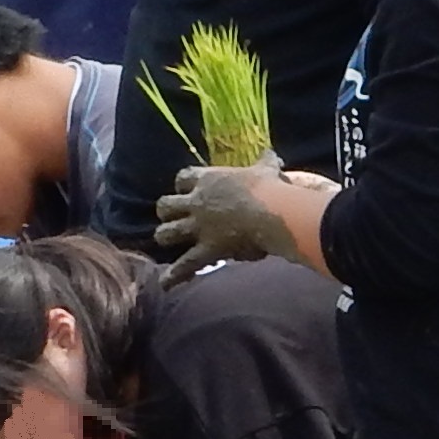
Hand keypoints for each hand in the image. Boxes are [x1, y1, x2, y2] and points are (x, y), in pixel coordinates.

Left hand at [154, 164, 301, 273]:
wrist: (274, 212)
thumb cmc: (271, 189)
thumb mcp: (266, 170)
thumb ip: (265, 163)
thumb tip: (272, 155)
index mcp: (209, 180)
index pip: (183, 177)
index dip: (182, 183)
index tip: (186, 188)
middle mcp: (197, 202)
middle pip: (166, 205)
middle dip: (166, 212)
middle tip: (172, 217)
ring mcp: (199, 226)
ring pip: (167, 232)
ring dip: (166, 236)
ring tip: (167, 241)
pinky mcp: (208, 248)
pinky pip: (187, 263)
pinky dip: (175, 275)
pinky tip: (165, 284)